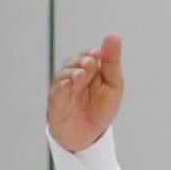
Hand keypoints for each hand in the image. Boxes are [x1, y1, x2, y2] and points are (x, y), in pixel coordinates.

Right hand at [47, 33, 123, 151]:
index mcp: (89, 70)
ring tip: (81, 75)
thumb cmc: (101, 108)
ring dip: (73, 74)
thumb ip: (111, 62)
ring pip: (64, 76)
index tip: (98, 54)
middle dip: (82, 63)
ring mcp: (63, 89)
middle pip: (74, 64)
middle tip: (91, 63)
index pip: (88, 56)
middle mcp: (73, 76)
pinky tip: (68, 85)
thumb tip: (114, 35)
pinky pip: (57, 94)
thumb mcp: (112, 85)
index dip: (91, 54)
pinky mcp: (56, 104)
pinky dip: (62, 89)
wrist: (89, 135)